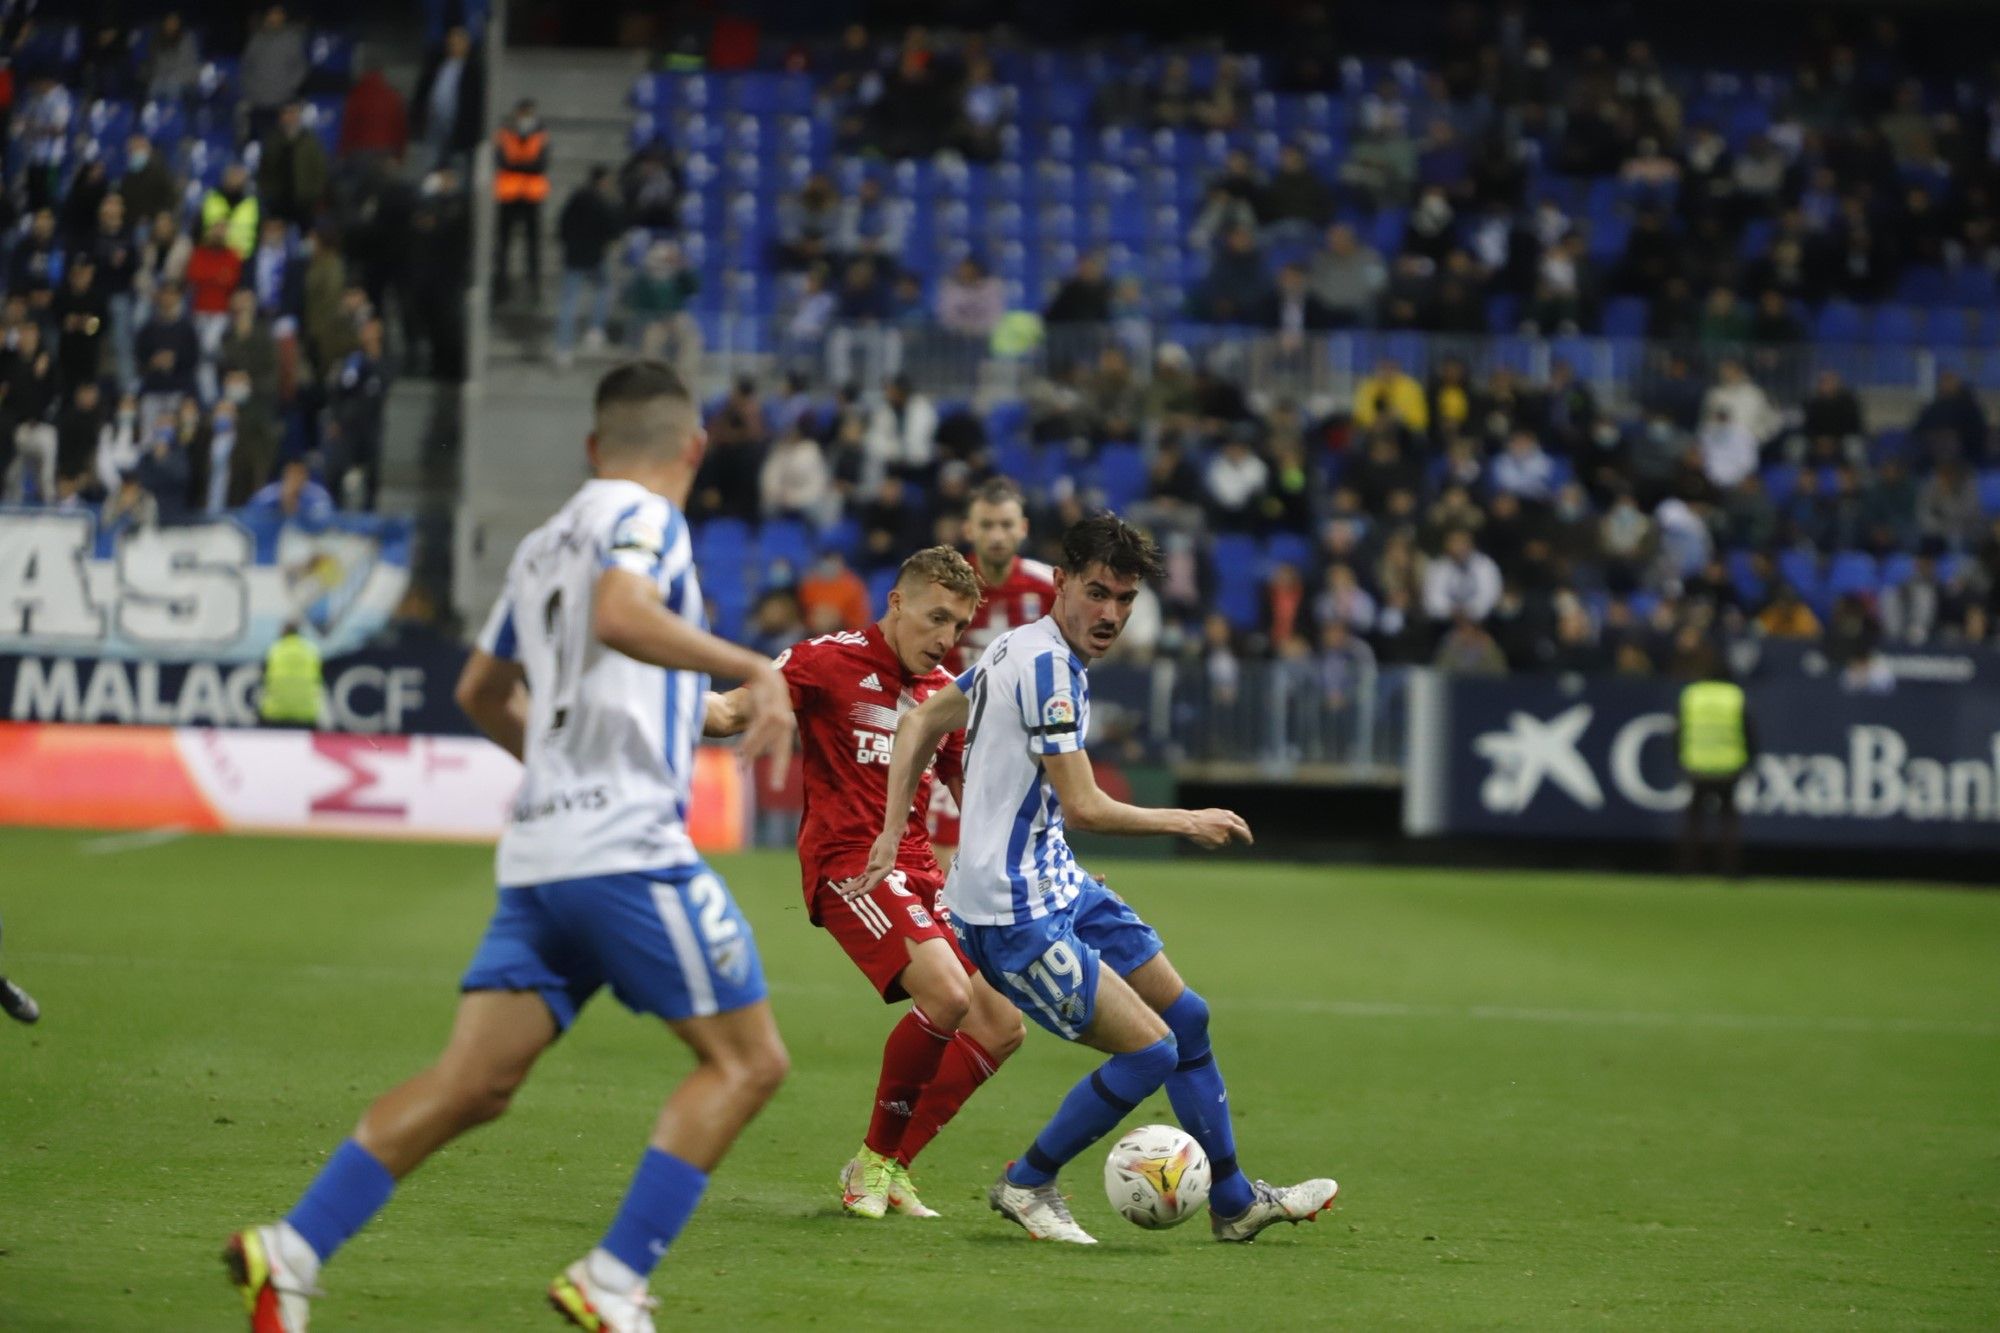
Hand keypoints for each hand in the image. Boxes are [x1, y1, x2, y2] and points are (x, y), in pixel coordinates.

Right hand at [737, 663, 795, 787]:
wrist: (762, 672)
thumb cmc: (762, 696)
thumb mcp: (761, 715)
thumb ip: (758, 732)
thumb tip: (750, 748)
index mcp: (785, 727)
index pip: (784, 751)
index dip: (780, 768)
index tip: (777, 787)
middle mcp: (785, 724)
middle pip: (782, 750)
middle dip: (779, 769)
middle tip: (776, 788)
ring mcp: (778, 717)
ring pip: (766, 742)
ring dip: (752, 754)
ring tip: (742, 767)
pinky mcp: (767, 711)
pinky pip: (758, 731)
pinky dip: (750, 742)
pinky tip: (741, 752)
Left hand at [835, 827, 900, 900]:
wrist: (888, 839)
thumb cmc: (888, 843)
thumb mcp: (885, 850)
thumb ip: (878, 861)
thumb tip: (868, 869)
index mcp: (885, 870)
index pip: (875, 881)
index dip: (868, 887)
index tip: (862, 893)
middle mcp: (879, 874)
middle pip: (867, 885)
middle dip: (857, 892)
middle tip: (848, 899)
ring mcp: (874, 873)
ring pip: (862, 883)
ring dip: (852, 888)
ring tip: (842, 893)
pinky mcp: (869, 870)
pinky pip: (860, 878)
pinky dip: (853, 882)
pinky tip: (847, 887)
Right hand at [1182, 807, 1251, 849]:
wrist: (1190, 823)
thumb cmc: (1201, 817)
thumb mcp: (1216, 813)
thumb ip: (1227, 817)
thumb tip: (1236, 822)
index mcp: (1228, 817)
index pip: (1242, 824)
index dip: (1246, 830)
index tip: (1248, 836)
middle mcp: (1228, 826)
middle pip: (1242, 834)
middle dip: (1247, 839)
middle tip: (1249, 843)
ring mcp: (1223, 835)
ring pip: (1226, 841)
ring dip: (1221, 839)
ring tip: (1209, 833)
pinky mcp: (1217, 844)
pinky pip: (1218, 845)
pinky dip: (1213, 843)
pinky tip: (1206, 838)